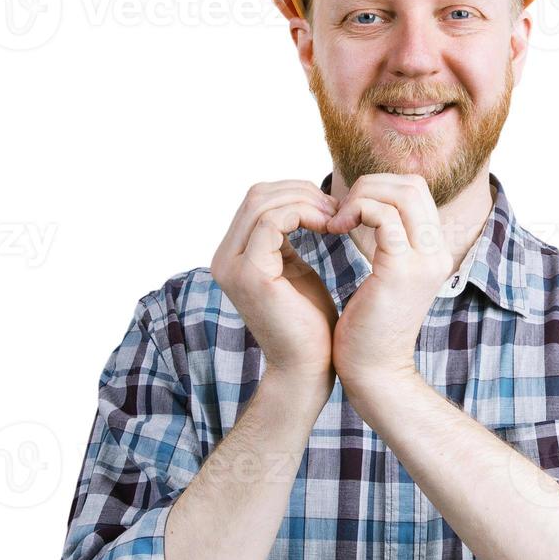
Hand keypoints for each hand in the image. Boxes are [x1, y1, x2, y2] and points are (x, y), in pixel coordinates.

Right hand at [210, 180, 340, 390]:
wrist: (309, 367)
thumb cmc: (309, 323)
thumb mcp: (294, 268)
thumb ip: (286, 238)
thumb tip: (299, 202)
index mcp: (232, 255)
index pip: (257, 200)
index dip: (295, 193)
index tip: (330, 206)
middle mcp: (224, 259)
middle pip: (257, 195)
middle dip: (301, 192)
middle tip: (335, 206)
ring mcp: (232, 266)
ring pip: (263, 203)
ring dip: (305, 201)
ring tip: (334, 216)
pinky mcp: (250, 274)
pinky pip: (273, 222)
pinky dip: (304, 215)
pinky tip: (329, 226)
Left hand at [325, 174, 452, 391]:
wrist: (373, 371)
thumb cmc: (368, 326)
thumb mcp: (385, 275)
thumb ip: (386, 242)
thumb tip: (367, 209)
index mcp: (434, 251)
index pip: (416, 191)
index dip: (379, 188)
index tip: (348, 210)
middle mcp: (437, 252)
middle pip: (412, 184)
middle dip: (369, 185)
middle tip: (340, 210)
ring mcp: (423, 260)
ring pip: (400, 193)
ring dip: (361, 197)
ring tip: (336, 220)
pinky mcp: (401, 270)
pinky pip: (383, 216)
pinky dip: (356, 211)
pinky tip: (335, 229)